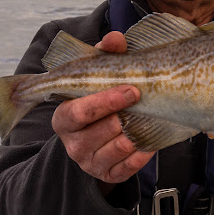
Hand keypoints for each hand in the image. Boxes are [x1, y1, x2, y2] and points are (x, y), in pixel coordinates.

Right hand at [51, 31, 154, 193]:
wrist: (96, 137)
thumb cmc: (96, 99)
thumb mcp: (96, 75)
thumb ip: (104, 54)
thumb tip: (116, 39)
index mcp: (63, 118)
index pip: (79, 112)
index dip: (106, 101)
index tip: (132, 90)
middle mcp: (73, 143)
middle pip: (101, 131)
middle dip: (124, 116)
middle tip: (143, 100)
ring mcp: (90, 162)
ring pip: (118, 149)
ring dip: (135, 133)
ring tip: (146, 117)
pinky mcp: (108, 175)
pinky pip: (129, 167)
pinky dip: (143, 153)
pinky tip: (150, 139)